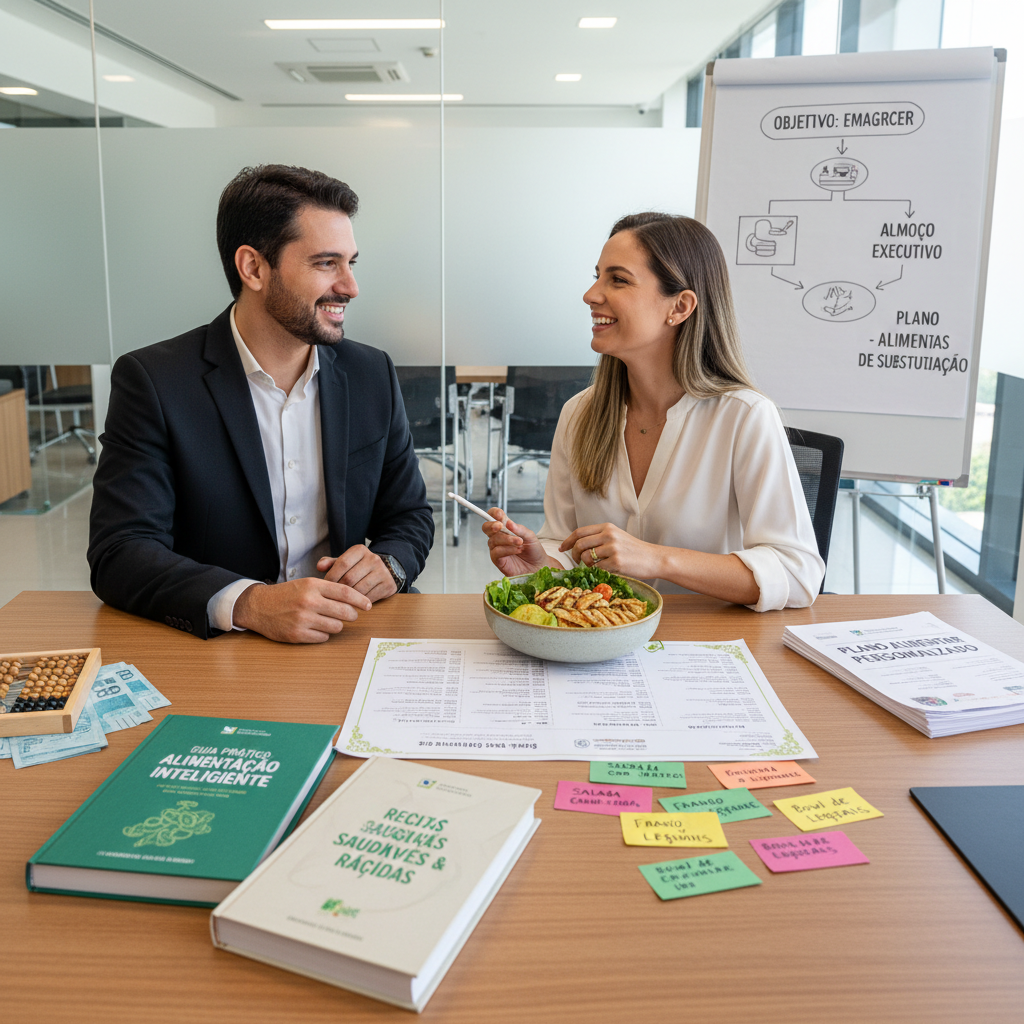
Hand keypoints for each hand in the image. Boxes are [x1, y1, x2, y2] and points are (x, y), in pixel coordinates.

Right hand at [233, 578, 372, 643]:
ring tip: (329, 621)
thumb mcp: (306, 583)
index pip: (345, 592)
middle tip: (351, 615)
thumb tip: (353, 599)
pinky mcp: (297, 634)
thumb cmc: (285, 594)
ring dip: (337, 626)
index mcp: (313, 586)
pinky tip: (317, 629)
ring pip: (336, 627)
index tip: (368, 605)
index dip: (360, 600)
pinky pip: (323, 638)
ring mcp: (303, 619)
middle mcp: (309, 602)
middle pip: (344, 611)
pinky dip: (323, 635)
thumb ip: (327, 589)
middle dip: (352, 615)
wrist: (258, 606)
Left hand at [317, 545, 397, 601]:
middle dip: (339, 589)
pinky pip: (369, 597)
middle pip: (350, 578)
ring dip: (349, 598)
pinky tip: (354, 603)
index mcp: (360, 550)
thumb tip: (319, 567)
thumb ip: (331, 563)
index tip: (326, 586)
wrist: (384, 571)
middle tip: (332, 596)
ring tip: (342, 601)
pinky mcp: (388, 585)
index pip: (342, 563)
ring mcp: (382, 572)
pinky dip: (360, 603)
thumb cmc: (358, 568)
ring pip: (359, 589)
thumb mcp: (345, 562)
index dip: (331, 577)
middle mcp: (373, 558)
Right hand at [483, 507, 551, 576]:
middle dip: (492, 525)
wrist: (538, 566)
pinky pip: (497, 552)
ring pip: (493, 540)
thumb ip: (519, 529)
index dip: (494, 513)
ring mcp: (496, 549)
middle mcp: (498, 538)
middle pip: (486, 528)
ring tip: (520, 542)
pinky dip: (507, 550)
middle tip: (501, 526)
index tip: (500, 515)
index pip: (493, 517)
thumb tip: (508, 523)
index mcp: (505, 528)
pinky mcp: (497, 560)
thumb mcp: (530, 536)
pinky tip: (517, 550)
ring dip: (507, 540)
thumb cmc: (533, 550)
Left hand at [558, 522, 665, 579]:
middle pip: (580, 544)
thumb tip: (578, 545)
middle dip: (574, 555)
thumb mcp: (617, 536)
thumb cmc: (634, 550)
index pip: (579, 532)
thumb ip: (599, 538)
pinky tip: (604, 571)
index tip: (562, 549)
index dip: (568, 541)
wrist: (654, 558)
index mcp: (607, 527)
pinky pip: (597, 569)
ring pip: (587, 558)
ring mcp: (612, 549)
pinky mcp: (616, 562)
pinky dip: (597, 572)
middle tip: (578, 562)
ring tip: (593, 567)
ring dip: (586, 565)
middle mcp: (608, 535)